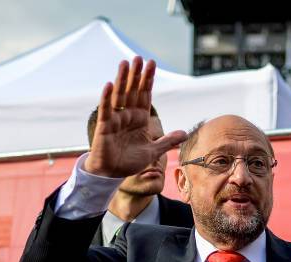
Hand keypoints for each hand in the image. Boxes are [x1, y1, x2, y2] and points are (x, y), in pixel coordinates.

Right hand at [85, 56, 186, 177]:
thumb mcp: (153, 151)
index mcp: (140, 119)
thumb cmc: (129, 161)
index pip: (145, 95)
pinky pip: (106, 110)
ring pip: (119, 96)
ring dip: (122, 80)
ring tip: (125, 63)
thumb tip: (185, 134)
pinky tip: (109, 85)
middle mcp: (128, 116)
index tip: (152, 63)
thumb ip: (167, 141)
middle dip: (136, 75)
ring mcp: (116, 119)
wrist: (112, 173)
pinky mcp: (105, 126)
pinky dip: (106, 98)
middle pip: (132, 91)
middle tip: (138, 57)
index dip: (148, 80)